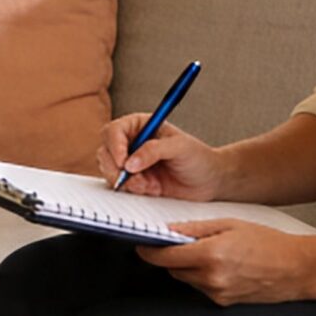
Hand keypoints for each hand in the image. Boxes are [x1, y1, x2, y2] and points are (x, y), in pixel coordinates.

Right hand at [99, 115, 231, 200]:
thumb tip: (130, 162)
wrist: (210, 181)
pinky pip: (120, 185)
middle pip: (105, 151)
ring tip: (148, 185)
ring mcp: (132, 163)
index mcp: (140, 125)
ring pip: (109, 170)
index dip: (114, 145)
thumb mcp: (180, 148)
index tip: (123, 161)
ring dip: (125, 180)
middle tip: (132, 178)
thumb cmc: (199, 158)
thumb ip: (153, 150)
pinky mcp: (134, 180)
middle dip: (116, 167)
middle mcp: (132, 142)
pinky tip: (150, 189)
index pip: (115, 131)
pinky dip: (131, 189)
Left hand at [136, 222, 315, 304]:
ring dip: (188, 267)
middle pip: (173, 269)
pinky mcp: (224, 303)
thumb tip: (169, 230)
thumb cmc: (269, 243)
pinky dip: (203, 277)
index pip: (164, 257)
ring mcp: (217, 294)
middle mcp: (211, 279)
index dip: (150, 251)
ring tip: (210, 252)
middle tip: (182, 243)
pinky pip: (202, 288)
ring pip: (187, 279)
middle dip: (172, 256)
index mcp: (210, 255)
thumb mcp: (230, 224)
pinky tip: (222, 266)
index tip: (143, 245)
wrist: (297, 268)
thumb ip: (195, 229)